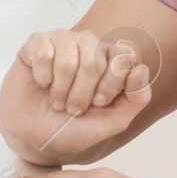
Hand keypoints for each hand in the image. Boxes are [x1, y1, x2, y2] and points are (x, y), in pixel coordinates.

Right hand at [0, 29, 151, 164]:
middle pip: (95, 61)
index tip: (99, 103)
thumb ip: (136, 99)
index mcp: (110, 59)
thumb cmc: (72, 127)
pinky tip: (42, 83)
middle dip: (82, 95)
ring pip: (68, 61)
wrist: (34, 137)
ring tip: (56, 100)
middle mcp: (89, 44)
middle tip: (73, 107)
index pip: (124, 57)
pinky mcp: (37, 42)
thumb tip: (141, 70)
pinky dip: (43, 79)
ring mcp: (63, 40)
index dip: (111, 84)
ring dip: (60, 91)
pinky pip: (44, 55)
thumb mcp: (112, 122)